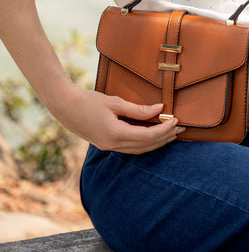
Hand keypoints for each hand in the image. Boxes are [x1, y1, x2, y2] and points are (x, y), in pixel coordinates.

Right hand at [51, 83, 184, 153]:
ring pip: (139, 150)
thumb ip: (138, 109)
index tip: (176, 120)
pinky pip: (130, 147)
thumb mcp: (115, 102)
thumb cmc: (88, 100)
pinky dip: (144, 142)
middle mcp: (112, 145)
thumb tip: (159, 110)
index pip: (148, 137)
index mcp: (115, 134)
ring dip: (156, 142)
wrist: (63, 106)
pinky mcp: (106, 144)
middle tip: (181, 128)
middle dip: (165, 138)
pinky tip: (153, 135)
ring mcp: (108, 147)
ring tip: (171, 133)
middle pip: (146, 147)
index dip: (164, 130)